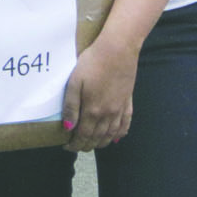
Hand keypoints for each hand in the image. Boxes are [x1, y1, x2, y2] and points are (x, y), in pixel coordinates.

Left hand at [60, 36, 136, 152]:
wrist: (117, 50)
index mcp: (93, 110)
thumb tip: (68, 127)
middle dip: (86, 145)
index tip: (67, 147)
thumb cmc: (92, 63)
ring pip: (111, 134)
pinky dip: (120, 134)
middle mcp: (108, 114)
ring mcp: (120, 109)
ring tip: (92, 145)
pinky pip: (126, 124)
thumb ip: (71, 107)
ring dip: (101, 143)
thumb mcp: (74, 82)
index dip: (74, 144)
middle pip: (96, 137)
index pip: (83, 135)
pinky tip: (116, 137)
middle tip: (77, 147)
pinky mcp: (128, 102)